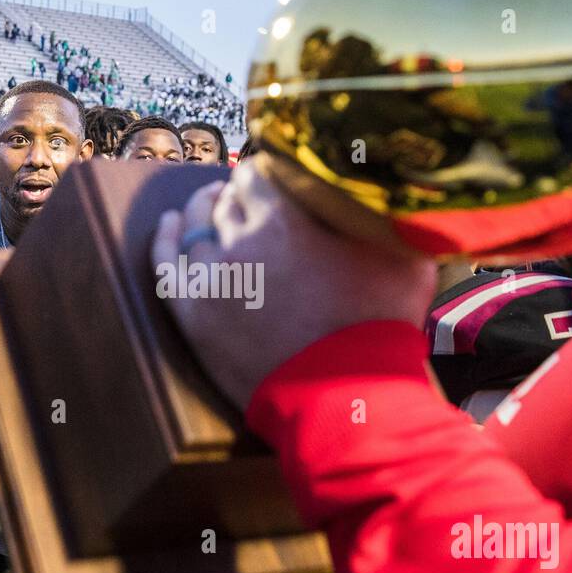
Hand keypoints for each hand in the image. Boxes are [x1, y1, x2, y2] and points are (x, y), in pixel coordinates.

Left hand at [151, 154, 437, 409]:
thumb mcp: (406, 257)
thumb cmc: (381, 329)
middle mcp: (240, 240)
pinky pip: (165, 264)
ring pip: (196, 227)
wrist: (347, 400)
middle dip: (240, 197)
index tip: (277, 181)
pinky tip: (171, 222)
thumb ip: (389, 215)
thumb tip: (391, 190)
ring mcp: (211, 279)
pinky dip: (165, 238)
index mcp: (285, 219)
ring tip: (211, 206)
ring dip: (205, 213)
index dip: (268, 174)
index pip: (258, 172)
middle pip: (228, 200)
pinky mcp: (193, 314)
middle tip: (254, 204)